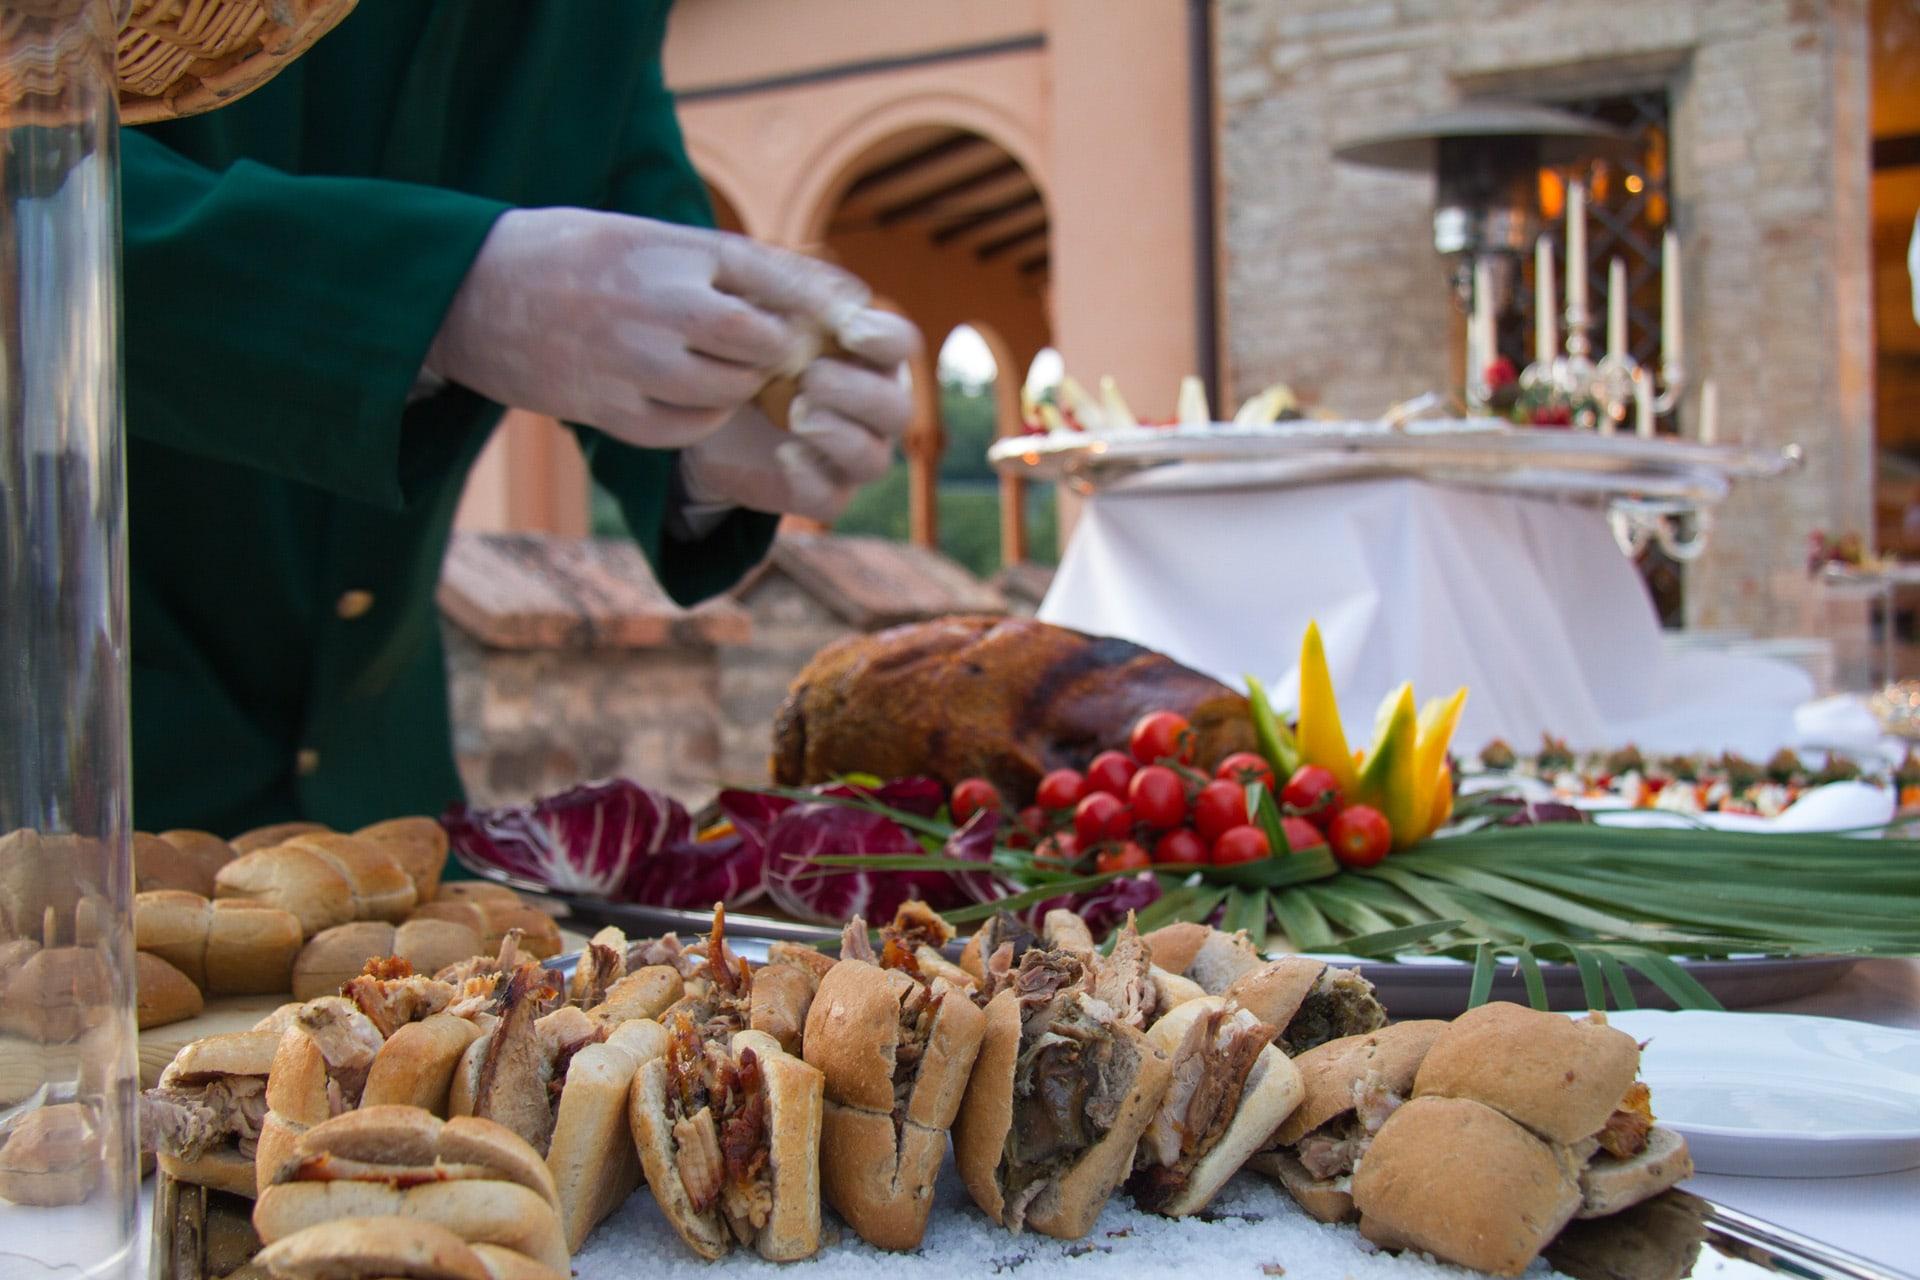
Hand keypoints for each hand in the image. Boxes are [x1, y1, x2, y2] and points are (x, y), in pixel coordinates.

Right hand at [424, 208, 873, 447]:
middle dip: (776, 352)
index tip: (834, 317)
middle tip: (777, 354)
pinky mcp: (607, 407)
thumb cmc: (563, 254)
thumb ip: (709, 261)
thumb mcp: (638, 233)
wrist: (465, 291)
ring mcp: (631, 359)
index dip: (812, 303)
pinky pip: (685, 429)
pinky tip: (695, 403)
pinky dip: (702, 421)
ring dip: (740, 389)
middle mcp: (657, 302)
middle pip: (758, 342)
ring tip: (731, 375)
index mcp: (669, 249)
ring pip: (726, 392)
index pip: (771, 277)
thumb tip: (798, 287)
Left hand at [680, 311, 918, 522]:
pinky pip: (830, 499)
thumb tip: (830, 287)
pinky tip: (784, 453)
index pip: (902, 345)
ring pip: (873, 460)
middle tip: (810, 378)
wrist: (701, 406)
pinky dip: (810, 477)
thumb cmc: (743, 349)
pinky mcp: (818, 493)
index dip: (885, 338)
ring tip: (797, 414)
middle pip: (897, 409)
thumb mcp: (757, 310)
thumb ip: (790, 294)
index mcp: (865, 358)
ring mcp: (848, 457)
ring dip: (840, 435)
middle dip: (858, 393)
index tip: (848, 330)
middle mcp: (869, 412)